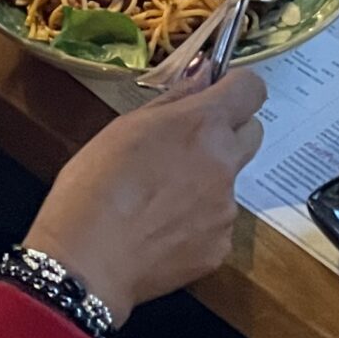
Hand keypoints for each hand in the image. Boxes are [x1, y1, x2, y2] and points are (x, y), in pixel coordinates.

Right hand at [21, 68, 266, 326]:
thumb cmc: (94, 185)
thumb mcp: (125, 128)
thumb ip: (174, 99)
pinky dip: (197, 223)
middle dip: (227, 132)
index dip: (236, 87)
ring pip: (229, 182)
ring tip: (158, 200)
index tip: (217, 93)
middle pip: (251, 133)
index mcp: (202, 125)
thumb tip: (203, 74)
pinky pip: (217, 223)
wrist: (87, 263)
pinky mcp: (220, 247)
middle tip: (185, 146)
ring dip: (206, 181)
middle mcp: (224, 164)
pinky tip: (160, 230)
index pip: (251, 88)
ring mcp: (226, 209)